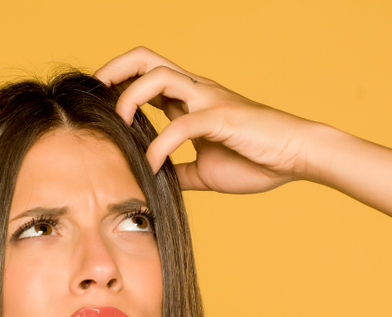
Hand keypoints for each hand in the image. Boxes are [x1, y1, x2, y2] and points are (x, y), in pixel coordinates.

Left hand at [94, 47, 319, 193]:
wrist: (297, 156)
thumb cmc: (257, 159)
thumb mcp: (205, 171)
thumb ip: (178, 170)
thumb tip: (154, 182)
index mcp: (191, 100)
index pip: (146, 76)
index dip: (118, 84)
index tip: (97, 105)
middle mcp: (196, 91)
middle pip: (147, 59)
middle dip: (114, 71)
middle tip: (95, 96)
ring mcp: (208, 100)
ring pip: (159, 77)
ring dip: (131, 98)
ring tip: (120, 125)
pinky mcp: (221, 117)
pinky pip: (182, 125)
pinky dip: (160, 146)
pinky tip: (151, 165)